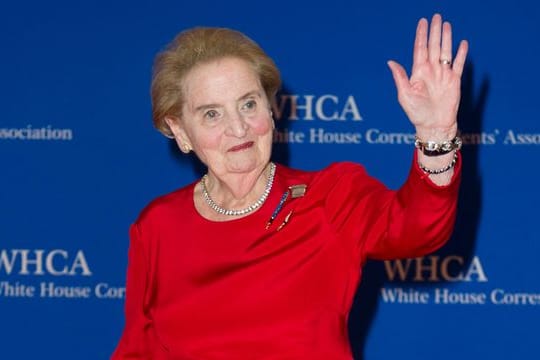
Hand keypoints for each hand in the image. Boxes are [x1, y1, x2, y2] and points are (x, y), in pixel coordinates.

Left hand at [387, 14, 467, 139]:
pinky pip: (458, 64)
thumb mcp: (405, 95)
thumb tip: (390, 62)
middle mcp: (431, 71)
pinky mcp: (454, 82)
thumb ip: (400, 77)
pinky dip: (461, 54)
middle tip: (436, 17)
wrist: (434, 126)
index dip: (421, 36)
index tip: (422, 22)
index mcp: (418, 73)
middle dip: (434, 32)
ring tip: (447, 25)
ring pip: (445, 52)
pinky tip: (462, 43)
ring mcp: (443, 75)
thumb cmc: (416, 113)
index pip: (420, 49)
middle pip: (433, 47)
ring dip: (446, 38)